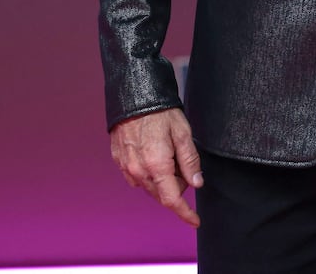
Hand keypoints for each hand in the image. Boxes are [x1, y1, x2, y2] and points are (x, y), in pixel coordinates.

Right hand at [110, 108, 203, 226]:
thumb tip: (197, 183)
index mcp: (156, 166)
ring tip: (167, 153)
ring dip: (161, 179)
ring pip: (149, 187)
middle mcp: (138, 171)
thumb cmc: (160, 112)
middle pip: (162, 194)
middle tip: (182, 161)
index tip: (195, 220)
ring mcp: (126, 167)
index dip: (185, 212)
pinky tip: (154, 153)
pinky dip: (148, 173)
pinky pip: (136, 177)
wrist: (133, 95)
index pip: (172, 200)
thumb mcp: (182, 132)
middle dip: (176, 185)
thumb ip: (190, 161)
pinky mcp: (119, 161)